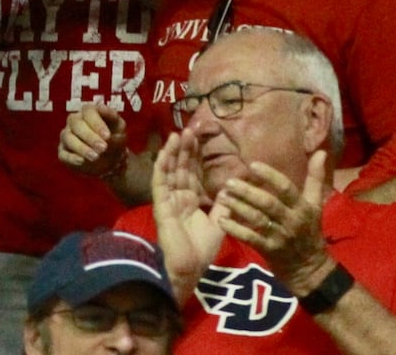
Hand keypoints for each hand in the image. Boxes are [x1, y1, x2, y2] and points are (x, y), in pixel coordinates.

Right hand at [60, 104, 130, 176]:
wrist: (110, 158)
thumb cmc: (115, 139)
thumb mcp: (121, 133)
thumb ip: (115, 129)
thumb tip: (106, 124)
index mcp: (89, 112)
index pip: (88, 111)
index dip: (96, 123)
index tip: (107, 136)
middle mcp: (75, 121)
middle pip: (76, 123)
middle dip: (89, 136)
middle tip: (103, 148)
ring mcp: (67, 135)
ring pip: (67, 137)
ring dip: (81, 147)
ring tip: (95, 157)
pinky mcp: (63, 151)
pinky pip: (63, 153)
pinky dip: (71, 158)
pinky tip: (82, 161)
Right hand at [153, 129, 225, 299]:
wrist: (188, 267)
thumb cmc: (201, 249)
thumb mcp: (220, 222)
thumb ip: (225, 204)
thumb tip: (235, 185)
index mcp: (191, 199)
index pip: (193, 172)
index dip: (196, 155)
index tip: (200, 137)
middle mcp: (178, 195)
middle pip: (181, 167)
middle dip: (185, 148)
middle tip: (191, 128)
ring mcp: (168, 199)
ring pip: (170, 170)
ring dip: (173, 152)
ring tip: (179, 134)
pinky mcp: (161, 204)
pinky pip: (160, 182)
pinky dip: (162, 166)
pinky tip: (166, 152)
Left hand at [213, 151, 334, 294]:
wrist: (311, 269)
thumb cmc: (310, 231)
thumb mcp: (315, 205)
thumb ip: (315, 178)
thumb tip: (321, 152)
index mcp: (302, 207)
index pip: (287, 189)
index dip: (270, 176)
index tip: (252, 164)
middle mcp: (291, 221)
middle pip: (268, 204)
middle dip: (248, 192)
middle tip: (229, 182)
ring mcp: (279, 237)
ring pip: (257, 220)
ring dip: (238, 207)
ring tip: (221, 196)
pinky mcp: (269, 250)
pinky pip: (250, 238)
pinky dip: (235, 229)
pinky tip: (221, 220)